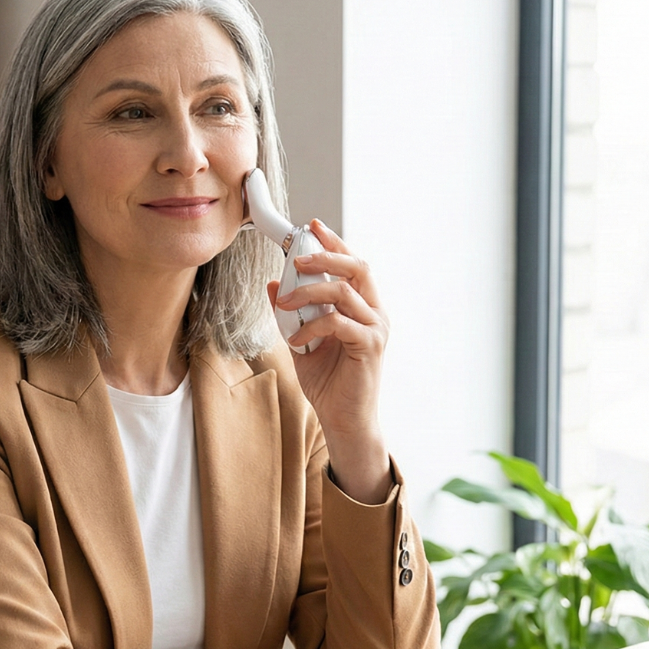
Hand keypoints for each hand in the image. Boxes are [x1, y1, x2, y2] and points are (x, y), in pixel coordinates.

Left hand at [267, 220, 390, 503]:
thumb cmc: (328, 383)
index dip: (334, 244)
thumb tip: (272, 285)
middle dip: (326, 256)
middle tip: (296, 257)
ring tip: (285, 302)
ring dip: (310, 292)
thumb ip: (290, 314)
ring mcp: (375, 329)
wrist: (343, 420)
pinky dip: (312, 326)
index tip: (312, 227)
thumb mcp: (301, 341)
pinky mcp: (370, 346)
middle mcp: (374, 313)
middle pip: (358, 267)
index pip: (352, 265)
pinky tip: (296, 339)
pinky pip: (338, 323)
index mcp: (362, 307)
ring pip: (345, 292)